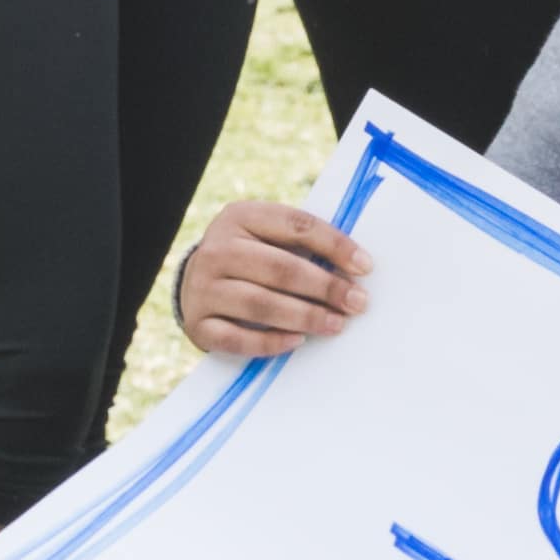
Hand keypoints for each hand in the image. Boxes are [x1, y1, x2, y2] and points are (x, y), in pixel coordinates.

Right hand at [177, 199, 369, 360]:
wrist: (194, 283)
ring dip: (305, 316)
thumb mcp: (268, 237)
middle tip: (357, 302)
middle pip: (280, 268)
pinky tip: (298, 341)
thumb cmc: (250, 257)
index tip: (365, 267)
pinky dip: (270, 342)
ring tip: (336, 324)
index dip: (334, 245)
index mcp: (240, 216)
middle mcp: (217, 249)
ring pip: (260, 304)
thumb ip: (302, 244)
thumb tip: (355, 268)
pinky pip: (237, 338)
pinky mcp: (197, 323)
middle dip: (325, 287)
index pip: (295, 225)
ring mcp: (203, 287)